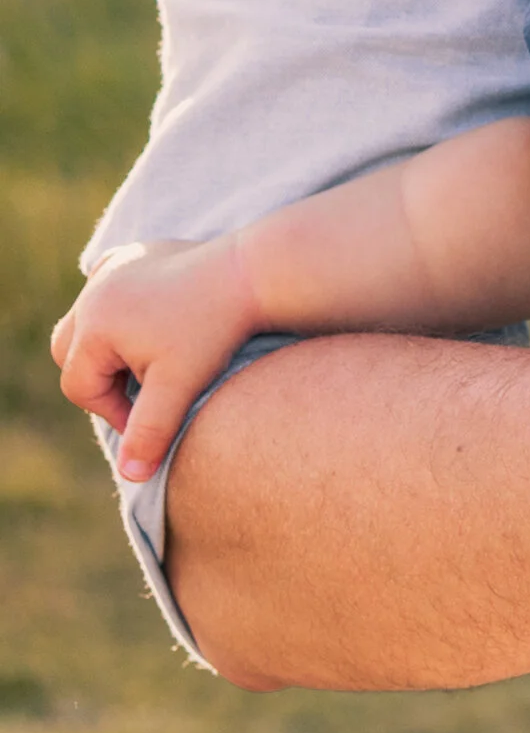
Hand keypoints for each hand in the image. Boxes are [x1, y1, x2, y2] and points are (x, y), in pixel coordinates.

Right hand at [52, 237, 258, 480]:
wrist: (254, 272)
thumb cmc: (215, 330)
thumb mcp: (180, 385)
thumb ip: (150, 431)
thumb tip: (130, 477)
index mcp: (94, 324)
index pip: (80, 386)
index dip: (113, 411)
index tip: (152, 415)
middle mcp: (93, 291)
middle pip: (72, 354)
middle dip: (103, 379)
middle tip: (148, 388)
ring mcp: (111, 268)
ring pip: (87, 323)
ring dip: (107, 348)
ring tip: (152, 360)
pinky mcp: (132, 255)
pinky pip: (107, 292)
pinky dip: (118, 314)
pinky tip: (152, 322)